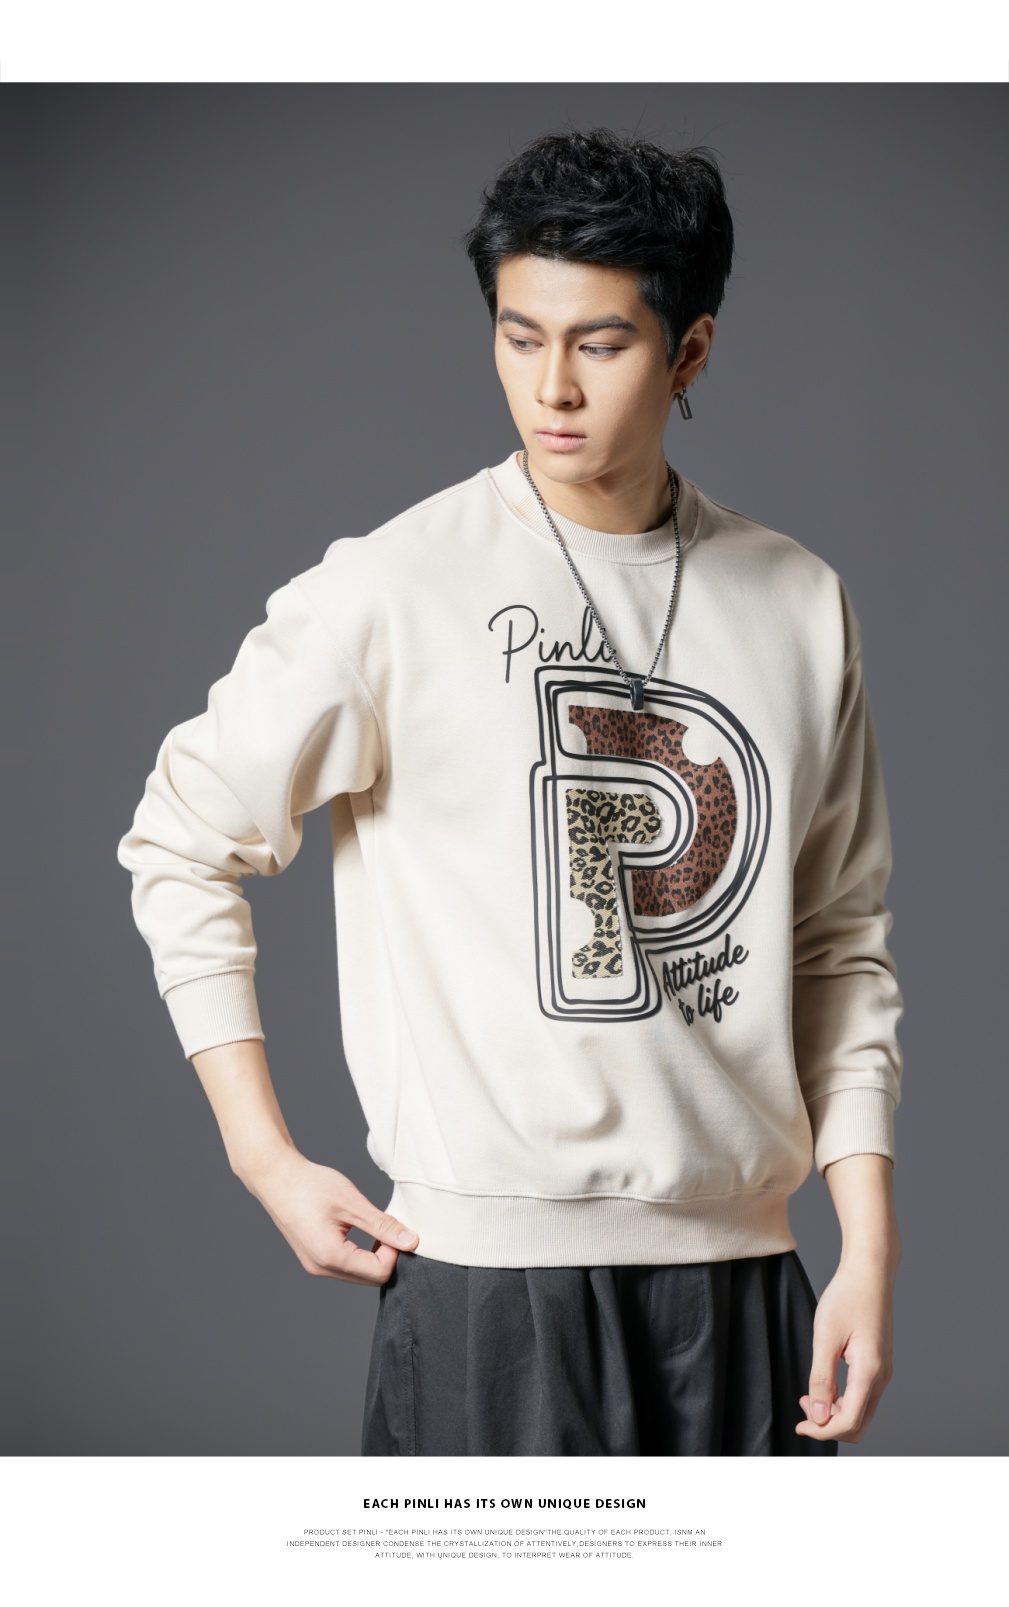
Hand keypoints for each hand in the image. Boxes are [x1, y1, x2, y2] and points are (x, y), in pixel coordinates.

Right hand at [240, 1145, 419, 1286]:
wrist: (276, 1177)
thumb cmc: (310, 1185)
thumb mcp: (352, 1203)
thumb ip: (382, 1225)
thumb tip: (411, 1241)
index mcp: (331, 1256)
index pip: (379, 1272)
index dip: (394, 1252)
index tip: (394, 1228)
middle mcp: (321, 1268)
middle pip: (370, 1279)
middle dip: (386, 1257)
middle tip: (387, 1228)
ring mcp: (314, 1266)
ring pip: (358, 1275)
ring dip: (372, 1257)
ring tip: (373, 1228)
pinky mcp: (312, 1259)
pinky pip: (344, 1267)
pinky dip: (358, 1255)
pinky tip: (359, 1232)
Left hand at [795, 1253, 894, 1443]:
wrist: (870, 1271)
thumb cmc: (847, 1297)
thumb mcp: (825, 1337)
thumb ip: (821, 1379)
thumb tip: (817, 1416)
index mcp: (870, 1373)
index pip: (848, 1422)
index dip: (822, 1431)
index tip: (799, 1424)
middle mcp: (882, 1377)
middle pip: (858, 1425)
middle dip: (828, 1426)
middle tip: (802, 1409)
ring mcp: (883, 1371)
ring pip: (861, 1412)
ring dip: (834, 1413)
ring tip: (808, 1395)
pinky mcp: (879, 1364)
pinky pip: (862, 1396)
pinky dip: (842, 1400)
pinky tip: (825, 1384)